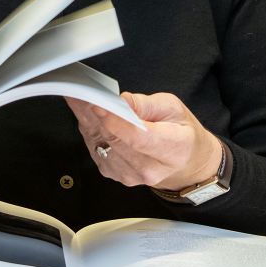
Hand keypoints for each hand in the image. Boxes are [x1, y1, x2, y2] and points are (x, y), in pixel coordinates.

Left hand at [65, 92, 223, 191]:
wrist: (185, 162)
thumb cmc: (181, 132)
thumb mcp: (173, 108)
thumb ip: (146, 104)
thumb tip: (122, 101)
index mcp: (173, 150)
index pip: (139, 139)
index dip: (116, 122)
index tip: (99, 105)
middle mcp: (150, 169)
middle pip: (114, 140)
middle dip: (95, 114)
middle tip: (81, 91)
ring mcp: (130, 175)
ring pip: (100, 143)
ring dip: (88, 119)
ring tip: (80, 97)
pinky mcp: (114, 174)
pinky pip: (95, 148)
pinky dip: (89, 128)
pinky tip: (87, 113)